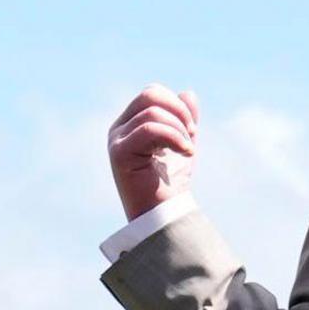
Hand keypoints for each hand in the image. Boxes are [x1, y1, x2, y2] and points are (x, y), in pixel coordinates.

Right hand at [105, 84, 200, 220]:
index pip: (151, 95)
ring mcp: (116, 141)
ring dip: (179, 129)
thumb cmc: (170, 185)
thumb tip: (187, 93)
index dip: (176, 104)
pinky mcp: (119, 153)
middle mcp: (118, 130)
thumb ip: (184, 120)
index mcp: (130, 125)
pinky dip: (174, 137)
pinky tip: (186, 152)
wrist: (162, 215)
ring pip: (152, 113)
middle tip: (192, 134)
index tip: (192, 130)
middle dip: (178, 111)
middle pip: (149, 95)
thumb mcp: (182, 145)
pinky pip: (149, 129)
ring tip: (187, 150)